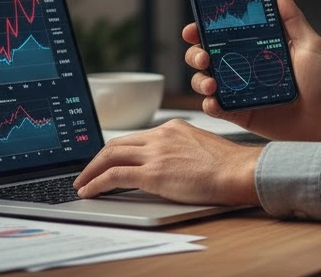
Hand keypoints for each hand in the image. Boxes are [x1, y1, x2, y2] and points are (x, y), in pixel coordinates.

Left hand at [73, 119, 260, 205]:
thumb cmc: (229, 165)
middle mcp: (161, 135)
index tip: (106, 160)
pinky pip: (114, 176)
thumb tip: (168, 166)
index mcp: (173, 128)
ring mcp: (156, 153)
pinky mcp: (154, 173)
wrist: (239, 171)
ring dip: (91, 171)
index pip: (135, 137)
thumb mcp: (200, 148)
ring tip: (82, 183)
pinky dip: (97, 183)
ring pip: (110, 156)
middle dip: (97, 158)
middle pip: (117, 143)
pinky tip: (89, 191)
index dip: (116, 149)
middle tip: (86, 172)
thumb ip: (180, 151)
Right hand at [184, 0, 320, 142]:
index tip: (196, 25)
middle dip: (196, 53)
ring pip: (205, 81)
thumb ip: (292, 18)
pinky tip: (214, 102)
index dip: (205, 27)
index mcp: (257, 46)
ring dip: (200, 80)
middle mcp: (244, 66)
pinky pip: (217, 108)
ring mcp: (241, 90)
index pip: (224, 33)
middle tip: (204, 55)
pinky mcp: (241, 112)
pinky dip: (209, 105)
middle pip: (207, 55)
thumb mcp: (310, 45)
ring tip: (211, 83)